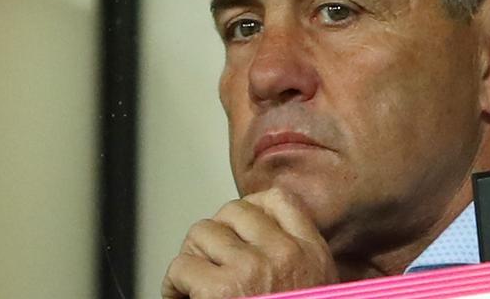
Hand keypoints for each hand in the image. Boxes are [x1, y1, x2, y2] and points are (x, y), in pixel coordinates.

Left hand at [161, 188, 338, 297]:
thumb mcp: (316, 287)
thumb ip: (295, 257)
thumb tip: (255, 233)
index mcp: (311, 254)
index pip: (280, 200)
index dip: (251, 206)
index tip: (236, 225)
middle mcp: (284, 254)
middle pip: (234, 211)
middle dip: (215, 233)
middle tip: (208, 260)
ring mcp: (253, 269)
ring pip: (202, 232)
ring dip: (192, 256)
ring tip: (192, 281)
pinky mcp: (222, 293)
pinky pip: (182, 266)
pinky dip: (174, 284)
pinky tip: (180, 298)